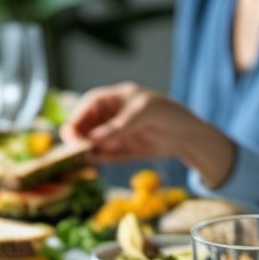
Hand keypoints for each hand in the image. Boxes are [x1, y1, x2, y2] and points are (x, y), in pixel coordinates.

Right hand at [61, 82, 236, 185]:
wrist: (188, 136)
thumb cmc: (168, 114)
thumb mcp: (145, 113)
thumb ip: (119, 126)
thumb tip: (93, 140)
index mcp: (112, 99)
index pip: (87, 106)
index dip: (77, 119)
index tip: (70, 134)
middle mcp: (107, 117)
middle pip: (83, 125)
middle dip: (77, 137)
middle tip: (76, 149)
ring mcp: (110, 135)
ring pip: (89, 142)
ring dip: (84, 150)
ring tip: (86, 157)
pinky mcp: (117, 151)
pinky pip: (101, 156)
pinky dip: (96, 160)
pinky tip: (97, 161)